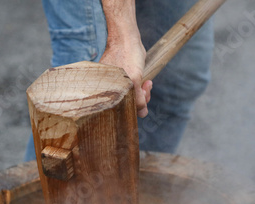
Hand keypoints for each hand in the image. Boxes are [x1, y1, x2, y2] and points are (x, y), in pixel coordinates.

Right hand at [99, 0, 151, 117]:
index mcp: (106, 92)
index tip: (143, 99)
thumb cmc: (126, 56)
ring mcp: (116, 85)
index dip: (133, 109)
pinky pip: (133, 90)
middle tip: (147, 90)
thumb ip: (137, 98)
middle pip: (127, 105)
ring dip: (143, 93)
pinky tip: (148, 82)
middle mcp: (109, 90)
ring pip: (132, 97)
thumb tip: (142, 114)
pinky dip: (142, 87)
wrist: (127, 38)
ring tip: (148, 84)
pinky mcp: (123, 80)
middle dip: (140, 99)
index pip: (120, 110)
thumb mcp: (133, 79)